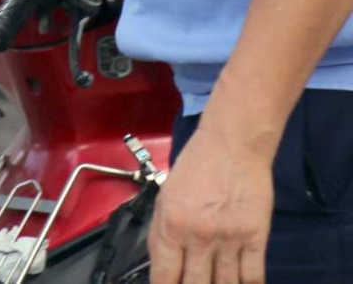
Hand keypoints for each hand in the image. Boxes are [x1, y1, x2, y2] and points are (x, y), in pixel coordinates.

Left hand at [148, 125, 271, 283]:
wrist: (232, 146)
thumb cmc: (195, 168)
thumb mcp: (165, 197)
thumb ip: (162, 233)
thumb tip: (161, 267)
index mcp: (171, 225)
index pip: (164, 275)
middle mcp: (198, 236)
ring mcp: (229, 238)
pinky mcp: (256, 236)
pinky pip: (253, 276)